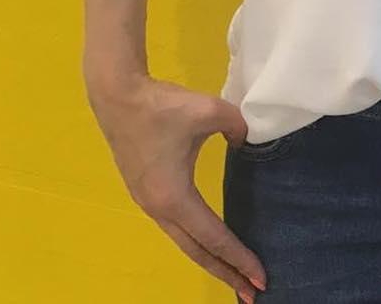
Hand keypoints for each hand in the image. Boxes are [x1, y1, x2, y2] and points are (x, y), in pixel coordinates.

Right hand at [86, 74, 265, 302]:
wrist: (119, 96)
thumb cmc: (163, 105)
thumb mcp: (211, 110)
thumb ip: (239, 127)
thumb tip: (246, 139)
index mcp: (176, 197)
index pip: (215, 237)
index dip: (240, 257)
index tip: (262, 277)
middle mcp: (160, 209)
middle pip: (198, 252)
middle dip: (226, 273)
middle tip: (252, 293)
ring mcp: (148, 204)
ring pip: (184, 242)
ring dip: (209, 259)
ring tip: (234, 273)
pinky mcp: (144, 193)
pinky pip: (175, 228)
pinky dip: (195, 242)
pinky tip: (207, 242)